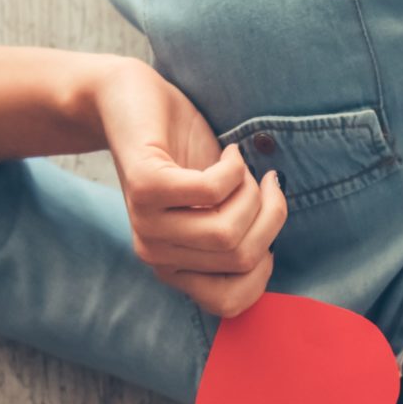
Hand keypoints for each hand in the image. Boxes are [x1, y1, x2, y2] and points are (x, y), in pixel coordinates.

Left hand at [89, 60, 288, 319]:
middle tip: (263, 182)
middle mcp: (156, 255)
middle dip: (269, 215)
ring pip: (228, 232)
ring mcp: (147, 224)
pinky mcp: (145, 188)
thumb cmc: (186, 153)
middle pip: (241, 258)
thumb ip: (239, 236)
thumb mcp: (221, 206)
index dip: (265, 266)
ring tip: (239, 167)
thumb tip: (270, 249)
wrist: (132, 101)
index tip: (265, 223)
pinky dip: (233, 168)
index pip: (230, 303)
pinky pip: (212, 192)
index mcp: (174, 267)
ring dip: (250, 191)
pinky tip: (229, 153)